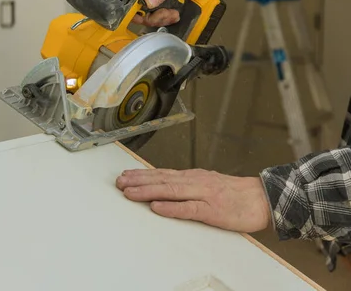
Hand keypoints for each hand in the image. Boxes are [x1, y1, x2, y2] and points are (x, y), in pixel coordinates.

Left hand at [115, 168, 270, 233]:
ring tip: (130, 192)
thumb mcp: (207, 184)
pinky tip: (157, 207)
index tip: (125, 176)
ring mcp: (203, 194)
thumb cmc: (234, 193)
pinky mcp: (212, 210)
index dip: (142, 175)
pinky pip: (188, 208)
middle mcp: (195, 181)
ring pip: (170, 190)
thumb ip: (187, 185)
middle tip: (119, 183)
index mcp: (193, 177)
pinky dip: (171, 207)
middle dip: (138, 181)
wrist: (263, 197)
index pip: (162, 174)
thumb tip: (165, 186)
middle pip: (161, 180)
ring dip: (148, 191)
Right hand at [125, 0, 202, 26]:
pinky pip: (151, 15)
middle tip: (166, 13)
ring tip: (172, 12)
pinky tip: (172, 13)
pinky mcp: (150, 0)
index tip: (149, 13)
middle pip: (133, 9)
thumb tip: (148, 2)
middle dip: (151, 16)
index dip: (134, 9)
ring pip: (143, 15)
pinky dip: (162, 18)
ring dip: (159, 18)